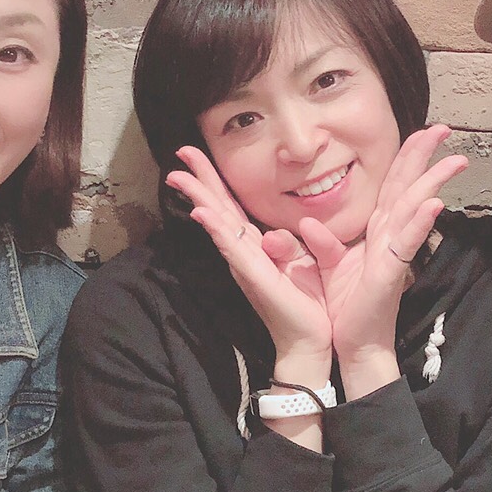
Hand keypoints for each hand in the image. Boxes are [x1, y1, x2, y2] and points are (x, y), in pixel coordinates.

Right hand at [166, 147, 331, 376]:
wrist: (312, 341)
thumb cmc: (309, 302)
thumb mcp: (304, 261)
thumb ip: (291, 242)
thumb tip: (277, 231)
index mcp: (256, 245)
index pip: (231, 205)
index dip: (215, 179)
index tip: (198, 152)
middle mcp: (244, 252)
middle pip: (218, 207)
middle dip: (199, 178)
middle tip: (180, 150)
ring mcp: (245, 263)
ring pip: (218, 223)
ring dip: (199, 198)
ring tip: (179, 176)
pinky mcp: (253, 276)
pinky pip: (232, 248)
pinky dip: (216, 229)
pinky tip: (202, 212)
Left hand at [300, 125, 466, 383]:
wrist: (349, 344)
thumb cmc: (342, 306)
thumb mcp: (324, 268)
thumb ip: (320, 243)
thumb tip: (307, 223)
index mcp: (375, 230)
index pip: (391, 186)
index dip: (406, 157)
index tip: (421, 131)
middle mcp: (388, 236)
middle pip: (408, 187)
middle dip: (425, 156)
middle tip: (445, 129)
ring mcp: (393, 252)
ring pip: (414, 208)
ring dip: (433, 183)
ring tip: (453, 160)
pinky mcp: (391, 271)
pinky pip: (406, 243)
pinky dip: (420, 222)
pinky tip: (435, 204)